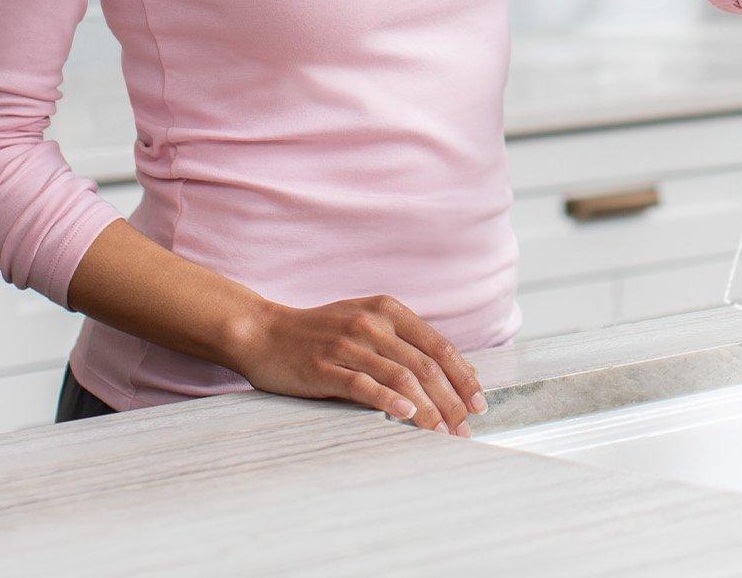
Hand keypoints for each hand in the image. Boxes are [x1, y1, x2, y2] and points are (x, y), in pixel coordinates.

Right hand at [228, 294, 486, 436]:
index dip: (462, 376)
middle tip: (465, 428)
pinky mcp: (324, 366)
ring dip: (428, 407)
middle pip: (424, 365)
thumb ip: (404, 342)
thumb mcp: (365, 323)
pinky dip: (389, 400)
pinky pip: (364, 385)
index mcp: (387, 310)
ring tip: (443, 432)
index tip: (479, 402)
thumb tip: (452, 373)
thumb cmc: (318, 334)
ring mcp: (347, 344)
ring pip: (401, 377)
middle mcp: (371, 324)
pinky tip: (407, 415)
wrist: (262, 332)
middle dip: (452, 399)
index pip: (437, 346)